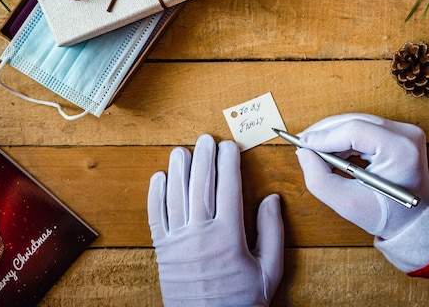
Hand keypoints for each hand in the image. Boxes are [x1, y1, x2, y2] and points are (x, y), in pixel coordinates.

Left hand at [148, 134, 283, 305]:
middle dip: (204, 158)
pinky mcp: (163, 251)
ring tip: (181, 151)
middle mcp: (201, 233)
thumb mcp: (269, 270)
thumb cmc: (242, 301)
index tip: (231, 146)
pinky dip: (156, 195)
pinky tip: (159, 178)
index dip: (229, 163)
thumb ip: (272, 232)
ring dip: (178, 170)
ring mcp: (178, 241)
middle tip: (206, 139)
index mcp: (229, 236)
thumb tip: (272, 199)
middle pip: (201, 185)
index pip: (229, 187)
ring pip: (177, 196)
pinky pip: (157, 216)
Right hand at [295, 113, 428, 238]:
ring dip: (332, 135)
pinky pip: (363, 126)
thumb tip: (303, 152)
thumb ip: (319, 179)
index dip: (325, 136)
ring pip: (356, 121)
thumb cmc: (386, 215)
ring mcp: (404, 131)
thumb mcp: (347, 205)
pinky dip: (343, 137)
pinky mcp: (398, 132)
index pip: (355, 130)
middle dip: (325, 132)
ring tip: (315, 152)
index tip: (302, 145)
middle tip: (302, 145)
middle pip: (354, 121)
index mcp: (401, 151)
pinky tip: (331, 151)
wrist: (414, 219)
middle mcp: (406, 135)